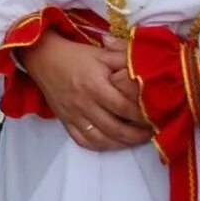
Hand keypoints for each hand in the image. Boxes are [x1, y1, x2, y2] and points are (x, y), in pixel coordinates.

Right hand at [23, 31, 150, 151]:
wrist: (43, 58)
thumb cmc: (75, 55)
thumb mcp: (103, 53)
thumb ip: (126, 58)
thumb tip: (148, 65)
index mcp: (95, 86)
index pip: (124, 108)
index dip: (142, 115)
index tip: (156, 116)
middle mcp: (84, 104)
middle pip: (116, 128)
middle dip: (137, 135)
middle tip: (151, 133)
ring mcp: (74, 116)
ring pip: (101, 139)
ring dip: (122, 144)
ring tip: (136, 140)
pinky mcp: (65, 121)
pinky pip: (83, 141)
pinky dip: (100, 146)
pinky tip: (112, 143)